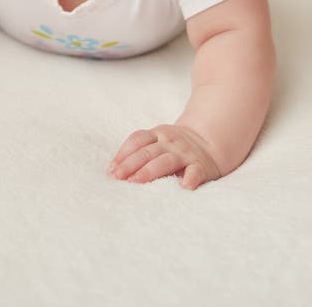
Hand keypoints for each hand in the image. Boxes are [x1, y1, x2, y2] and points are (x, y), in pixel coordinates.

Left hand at [107, 124, 221, 189]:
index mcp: (157, 134)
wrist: (209, 142)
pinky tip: (184, 186)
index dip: (123, 153)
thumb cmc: (174, 147)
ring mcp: (185, 154)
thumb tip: (112, 169)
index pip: (137, 140)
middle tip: (117, 179)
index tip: (111, 170)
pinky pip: (195, 172)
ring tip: (136, 183)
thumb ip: (139, 151)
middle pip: (147, 152)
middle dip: (130, 165)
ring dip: (149, 172)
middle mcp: (169, 142)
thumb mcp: (158, 141)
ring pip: (166, 161)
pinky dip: (190, 178)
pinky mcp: (201, 167)